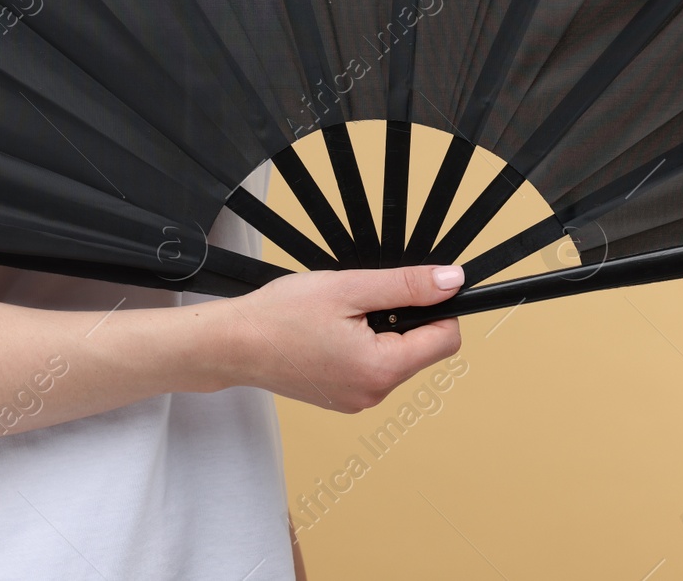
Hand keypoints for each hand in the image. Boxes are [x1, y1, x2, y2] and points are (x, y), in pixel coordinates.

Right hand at [217, 264, 464, 412]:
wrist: (232, 344)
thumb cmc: (281, 316)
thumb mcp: (350, 287)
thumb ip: (406, 285)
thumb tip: (451, 282)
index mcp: (381, 369)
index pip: (446, 340)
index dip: (438, 308)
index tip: (412, 289)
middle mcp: (374, 393)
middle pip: (422, 350)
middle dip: (404, 319)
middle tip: (363, 301)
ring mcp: (357, 400)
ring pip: (396, 358)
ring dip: (381, 332)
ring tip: (341, 317)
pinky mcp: (342, 399)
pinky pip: (372, 369)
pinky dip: (363, 346)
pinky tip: (331, 333)